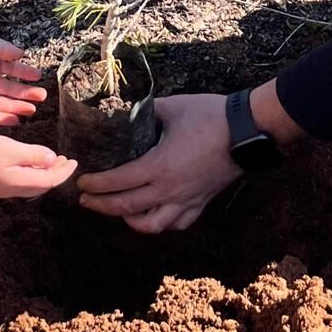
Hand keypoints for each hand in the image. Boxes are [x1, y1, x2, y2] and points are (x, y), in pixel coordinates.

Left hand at [0, 35, 46, 124]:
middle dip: (27, 92)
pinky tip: (17, 120)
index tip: (38, 76)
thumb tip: (21, 53)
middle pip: (11, 89)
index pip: (12, 70)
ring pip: (4, 104)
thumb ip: (4, 48)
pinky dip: (4, 119)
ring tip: (33, 109)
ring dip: (19, 106)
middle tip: (42, 95)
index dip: (25, 73)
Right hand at [0, 135, 77, 198]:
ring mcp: (4, 191)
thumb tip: (51, 158)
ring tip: (49, 159)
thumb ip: (33, 154)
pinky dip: (31, 173)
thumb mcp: (11, 149)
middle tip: (64, 160)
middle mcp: (15, 191)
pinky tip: (29, 164)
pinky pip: (20, 183)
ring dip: (44, 172)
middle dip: (56, 172)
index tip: (73, 161)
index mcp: (22, 182)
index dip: (64, 171)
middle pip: (43, 184)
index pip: (51, 180)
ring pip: (32, 184)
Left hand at [76, 93, 243, 233]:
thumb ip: (147, 111)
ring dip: (129, 221)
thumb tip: (128, 111)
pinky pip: (176, 223)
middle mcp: (169, 190)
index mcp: (159, 166)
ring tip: (117, 212)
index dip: (95, 186)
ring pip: (151, 225)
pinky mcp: (201, 203)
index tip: (82, 184)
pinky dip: (159, 224)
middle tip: (86, 201)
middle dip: (101, 206)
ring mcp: (187, 200)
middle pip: (127, 208)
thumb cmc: (211, 117)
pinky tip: (152, 215)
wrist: (249, 131)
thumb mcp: (172, 107)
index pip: (117, 183)